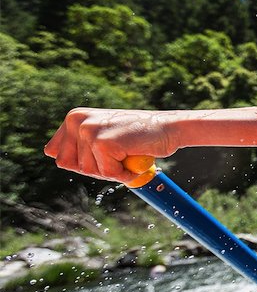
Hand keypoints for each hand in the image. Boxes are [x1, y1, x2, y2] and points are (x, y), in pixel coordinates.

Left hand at [44, 108, 177, 183]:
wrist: (169, 128)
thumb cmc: (138, 135)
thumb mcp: (102, 133)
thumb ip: (77, 142)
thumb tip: (51, 155)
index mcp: (73, 118)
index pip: (57, 154)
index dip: (81, 162)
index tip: (103, 152)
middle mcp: (77, 121)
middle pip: (70, 166)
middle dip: (96, 167)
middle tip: (118, 154)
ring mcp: (89, 131)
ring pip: (89, 171)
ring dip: (112, 170)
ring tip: (128, 153)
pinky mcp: (103, 143)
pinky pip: (108, 173)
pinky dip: (124, 173)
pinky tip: (134, 157)